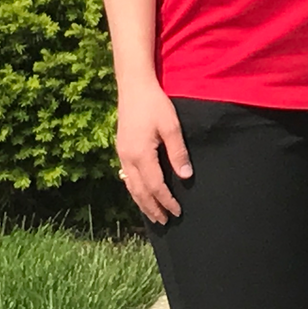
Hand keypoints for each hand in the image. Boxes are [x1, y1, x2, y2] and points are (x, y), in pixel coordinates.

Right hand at [115, 79, 190, 224]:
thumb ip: (178, 153)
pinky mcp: (121, 150)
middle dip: (152, 208)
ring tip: (153, 214)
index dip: (166, 201)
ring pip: (131, 186)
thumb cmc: (155, 105)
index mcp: (140, 155)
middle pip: (140, 191)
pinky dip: (135, 190)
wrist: (133, 87)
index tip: (177, 211)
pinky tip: (141, 193)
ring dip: (142, 202)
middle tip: (165, 221)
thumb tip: (186, 177)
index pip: (155, 186)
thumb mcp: (171, 126)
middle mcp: (127, 159)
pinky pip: (127, 177)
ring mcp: (122, 155)